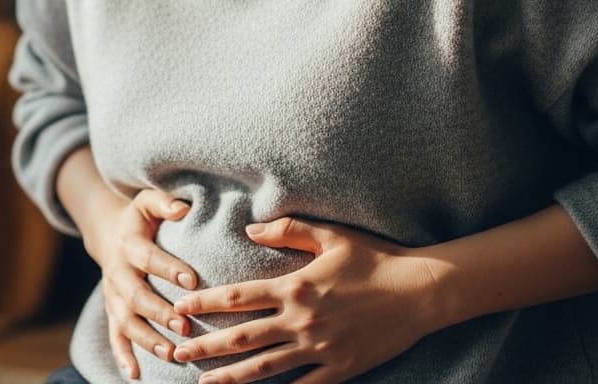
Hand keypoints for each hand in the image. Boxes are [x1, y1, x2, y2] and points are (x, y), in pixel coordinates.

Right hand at [88, 188, 200, 379]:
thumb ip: (164, 202)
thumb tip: (183, 208)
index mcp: (128, 244)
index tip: (192, 280)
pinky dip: (123, 356)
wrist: (109, 233)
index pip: (147, 257)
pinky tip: (135, 375)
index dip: (167, 268)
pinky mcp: (113, 312)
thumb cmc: (141, 218)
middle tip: (185, 326)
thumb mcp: (147, 201)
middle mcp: (117, 272)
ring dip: (147, 339)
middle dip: (159, 312)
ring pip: (126, 321)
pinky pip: (115, 337)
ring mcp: (113, 295)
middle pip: (135, 296)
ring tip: (171, 352)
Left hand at [171, 217, 443, 383]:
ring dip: (230, 376)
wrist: (421, 292)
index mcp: (295, 287)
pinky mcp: (340, 368)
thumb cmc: (375, 259)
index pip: (237, 297)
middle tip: (175, 351)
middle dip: (205, 346)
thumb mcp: (331, 236)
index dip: (204, 302)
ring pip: (265, 367)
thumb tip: (250, 228)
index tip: (180, 306)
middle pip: (242, 337)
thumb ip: (288, 230)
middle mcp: (302, 320)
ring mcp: (320, 348)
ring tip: (203, 382)